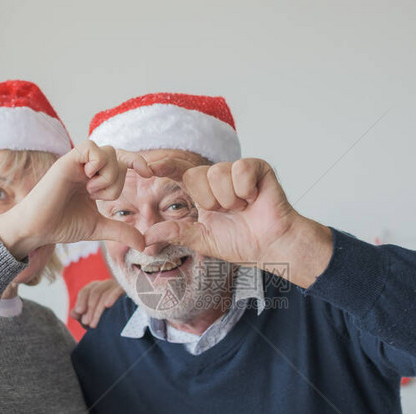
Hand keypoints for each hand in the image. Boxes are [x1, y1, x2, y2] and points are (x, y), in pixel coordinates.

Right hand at [0, 141, 150, 258]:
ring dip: (107, 177)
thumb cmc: (62, 225)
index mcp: (95, 178)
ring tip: (89, 192)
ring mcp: (77, 162)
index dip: (138, 162)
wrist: (37, 229)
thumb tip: (145, 244)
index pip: (122, 161)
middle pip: (119, 158)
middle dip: (116, 183)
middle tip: (97, 198)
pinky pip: (91, 147)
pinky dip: (96, 163)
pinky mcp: (67, 160)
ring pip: (109, 153)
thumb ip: (121, 231)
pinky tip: (87, 181)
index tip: (149, 173)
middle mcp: (88, 167)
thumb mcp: (99, 228)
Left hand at [69, 279, 124, 327]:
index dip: (81, 301)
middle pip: (95, 292)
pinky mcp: (127, 289)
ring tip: (94, 324)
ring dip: (98, 310)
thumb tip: (73, 313)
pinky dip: (112, 297)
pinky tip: (107, 305)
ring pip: (104, 294)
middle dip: (89, 308)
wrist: (127, 324)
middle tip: (86, 323)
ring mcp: (117, 286)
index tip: (78, 312)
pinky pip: (118, 290)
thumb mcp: (92, 318)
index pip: (85, 291)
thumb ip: (81, 315)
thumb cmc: (107, 319)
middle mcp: (106, 284)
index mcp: (96, 288)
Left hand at [143, 158, 332, 287]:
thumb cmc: (242, 243)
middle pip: (195, 175)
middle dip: (210, 201)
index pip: (178, 173)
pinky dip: (246, 190)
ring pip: (217, 173)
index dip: (163, 166)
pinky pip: (239, 170)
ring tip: (243, 208)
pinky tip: (254, 199)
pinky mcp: (256, 167)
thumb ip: (175, 233)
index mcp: (202, 193)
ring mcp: (236, 171)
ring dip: (229, 199)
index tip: (146, 168)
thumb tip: (144, 239)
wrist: (271, 245)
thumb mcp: (202, 240)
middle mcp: (217, 178)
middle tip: (228, 213)